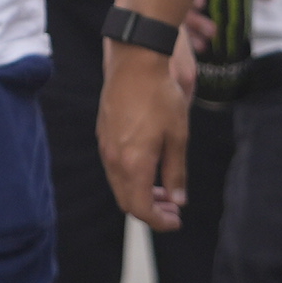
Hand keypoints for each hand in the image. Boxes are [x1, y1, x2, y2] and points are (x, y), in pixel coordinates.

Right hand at [100, 28, 195, 230]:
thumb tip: (178, 199)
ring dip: (140, 192)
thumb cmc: (160, 96)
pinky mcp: (103, 132)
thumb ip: (176, 172)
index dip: (159, 221)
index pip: (141, 209)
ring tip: (163, 187)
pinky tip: (149, 164)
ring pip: (119, 183)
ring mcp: (105, 145)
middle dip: (150, 210)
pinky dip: (131, 175)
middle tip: (173, 207)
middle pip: (126, 201)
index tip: (176, 220)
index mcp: (133, 164)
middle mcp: (114, 159)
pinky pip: (114, 165)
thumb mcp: (178, 136)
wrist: (135, 61)